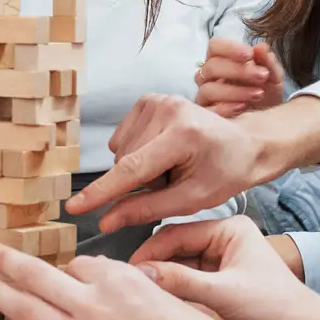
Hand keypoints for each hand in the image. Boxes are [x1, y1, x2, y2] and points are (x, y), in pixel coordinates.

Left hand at [0, 243, 291, 319]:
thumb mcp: (176, 297)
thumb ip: (144, 287)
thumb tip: (132, 284)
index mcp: (121, 279)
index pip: (80, 264)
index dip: (68, 270)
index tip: (62, 274)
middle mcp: (95, 304)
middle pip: (37, 275)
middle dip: (7, 261)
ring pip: (26, 311)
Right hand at [67, 94, 319, 233]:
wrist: (244, 144)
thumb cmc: (225, 173)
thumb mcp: (192, 199)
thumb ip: (147, 209)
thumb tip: (106, 221)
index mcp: (183, 134)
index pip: (132, 169)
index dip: (101, 192)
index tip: (74, 206)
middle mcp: (167, 109)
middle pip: (126, 162)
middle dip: (141, 182)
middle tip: (173, 181)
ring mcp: (156, 99)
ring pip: (122, 152)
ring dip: (140, 167)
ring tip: (172, 165)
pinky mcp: (148, 99)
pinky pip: (124, 138)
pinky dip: (138, 152)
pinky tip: (163, 152)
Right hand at [129, 218, 319, 319]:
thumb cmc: (281, 309)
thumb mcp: (226, 292)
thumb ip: (182, 281)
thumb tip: (140, 273)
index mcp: (229, 230)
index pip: (176, 234)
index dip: (149, 252)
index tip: (126, 271)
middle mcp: (222, 246)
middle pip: (173, 253)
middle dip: (152, 270)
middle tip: (126, 288)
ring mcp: (218, 270)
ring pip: (176, 273)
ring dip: (160, 286)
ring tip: (136, 301)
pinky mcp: (217, 293)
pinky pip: (185, 291)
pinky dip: (172, 300)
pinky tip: (155, 312)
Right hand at [194, 38, 284, 116]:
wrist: (270, 116)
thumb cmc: (267, 90)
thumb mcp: (273, 76)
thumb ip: (267, 61)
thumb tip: (261, 47)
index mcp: (221, 58)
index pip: (215, 46)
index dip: (230, 48)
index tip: (249, 54)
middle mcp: (209, 75)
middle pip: (212, 67)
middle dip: (238, 71)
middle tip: (262, 76)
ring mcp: (205, 95)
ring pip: (209, 89)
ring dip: (235, 91)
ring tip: (258, 94)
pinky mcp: (207, 114)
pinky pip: (208, 111)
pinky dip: (226, 108)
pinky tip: (243, 107)